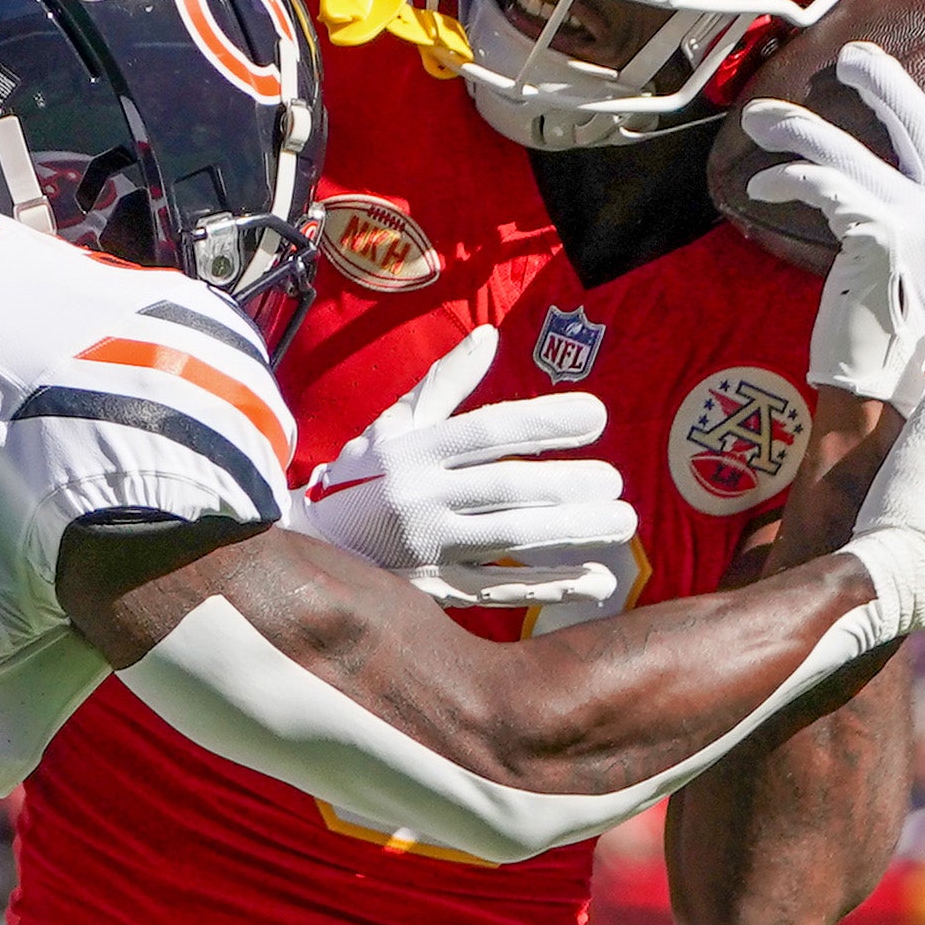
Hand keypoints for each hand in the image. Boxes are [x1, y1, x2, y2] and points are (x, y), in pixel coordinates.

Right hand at [299, 324, 637, 607]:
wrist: (303, 547)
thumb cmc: (358, 479)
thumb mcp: (391, 426)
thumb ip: (444, 385)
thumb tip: (489, 335)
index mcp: (413, 450)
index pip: (488, 430)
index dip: (545, 421)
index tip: (597, 416)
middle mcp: (419, 497)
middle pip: (505, 488)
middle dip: (566, 484)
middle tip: (615, 481)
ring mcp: (427, 547)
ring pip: (510, 540)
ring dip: (571, 532)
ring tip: (622, 522)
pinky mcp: (434, 589)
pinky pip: (502, 590)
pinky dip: (552, 587)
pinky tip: (598, 580)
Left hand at [742, 39, 924, 413]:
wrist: (882, 379)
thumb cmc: (921, 338)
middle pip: (918, 120)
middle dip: (882, 78)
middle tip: (849, 56)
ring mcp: (918, 220)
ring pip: (848, 151)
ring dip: (798, 128)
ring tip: (762, 118)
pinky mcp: (877, 233)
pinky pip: (823, 185)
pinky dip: (785, 180)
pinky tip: (761, 184)